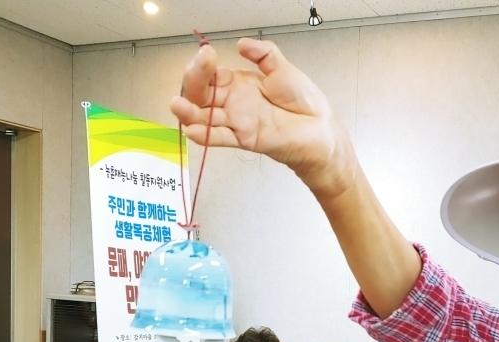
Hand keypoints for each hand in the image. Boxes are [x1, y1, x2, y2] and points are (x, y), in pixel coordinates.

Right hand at [169, 38, 356, 198]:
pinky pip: (220, 138)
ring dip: (189, 112)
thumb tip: (242, 43)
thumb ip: (263, 53)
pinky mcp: (245, 139)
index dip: (204, 65)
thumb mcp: (282, 68)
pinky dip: (206, 135)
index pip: (210, 74)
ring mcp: (237, 122)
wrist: (320, 129)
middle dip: (193, 83)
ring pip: (205, 117)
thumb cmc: (304, 103)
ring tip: (177, 106)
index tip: (207, 54)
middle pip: (201, 94)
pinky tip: (193, 130)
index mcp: (239, 84)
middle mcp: (234, 103)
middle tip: (195, 72)